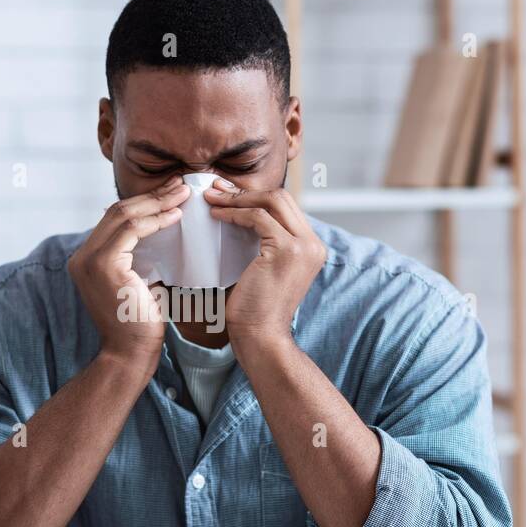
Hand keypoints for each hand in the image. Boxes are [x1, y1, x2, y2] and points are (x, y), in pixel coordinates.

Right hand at [68, 175, 188, 377]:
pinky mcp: (103, 265)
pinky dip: (154, 220)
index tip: (171, 194)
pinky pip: (130, 231)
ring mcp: (89, 260)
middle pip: (117, 211)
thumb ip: (140, 259)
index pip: (115, 219)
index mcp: (87, 259)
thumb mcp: (138, 282)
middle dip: (152, 196)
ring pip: (123, 215)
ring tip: (182, 194)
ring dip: (156, 202)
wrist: (130, 354)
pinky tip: (175, 216)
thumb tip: (162, 234)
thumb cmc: (140, 324)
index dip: (144, 203)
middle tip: (180, 185)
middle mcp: (82, 256)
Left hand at [205, 178, 325, 350]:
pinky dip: (235, 212)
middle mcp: (314, 243)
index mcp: (311, 247)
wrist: (261, 336)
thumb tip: (242, 216)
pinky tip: (217, 215)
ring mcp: (304, 246)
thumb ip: (265, 244)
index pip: (285, 207)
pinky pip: (258, 217)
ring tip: (212, 199)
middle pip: (282, 197)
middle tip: (216, 190)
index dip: (255, 196)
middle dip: (246, 191)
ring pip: (272, 201)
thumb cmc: (255, 309)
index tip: (227, 194)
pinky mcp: (288, 250)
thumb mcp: (265, 269)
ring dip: (238, 198)